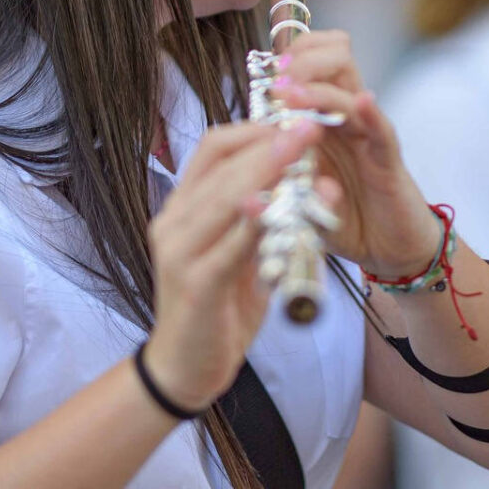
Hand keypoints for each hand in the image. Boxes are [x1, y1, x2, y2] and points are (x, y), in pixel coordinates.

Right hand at [141, 120, 327, 410]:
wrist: (185, 367)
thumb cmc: (218, 307)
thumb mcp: (243, 253)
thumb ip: (268, 218)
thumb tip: (314, 180)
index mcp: (182, 208)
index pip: (212, 149)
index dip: (253, 130)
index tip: (293, 121)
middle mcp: (173, 222)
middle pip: (220, 166)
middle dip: (268, 145)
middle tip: (308, 128)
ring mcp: (178, 253)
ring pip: (222, 199)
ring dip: (265, 174)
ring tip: (301, 156)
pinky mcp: (194, 285)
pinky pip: (226, 248)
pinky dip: (252, 225)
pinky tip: (276, 208)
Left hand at [266, 30, 442, 277]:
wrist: (388, 249)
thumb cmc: (344, 216)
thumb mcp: (301, 193)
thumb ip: (279, 176)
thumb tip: (244, 167)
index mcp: (323, 117)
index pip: (312, 62)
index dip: (288, 59)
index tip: (267, 76)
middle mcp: (346, 118)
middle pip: (335, 58)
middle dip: (302, 61)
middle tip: (279, 84)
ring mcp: (368, 136)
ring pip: (351, 87)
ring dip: (318, 86)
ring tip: (291, 94)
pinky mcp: (389, 162)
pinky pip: (383, 131)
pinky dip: (373, 114)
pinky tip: (362, 102)